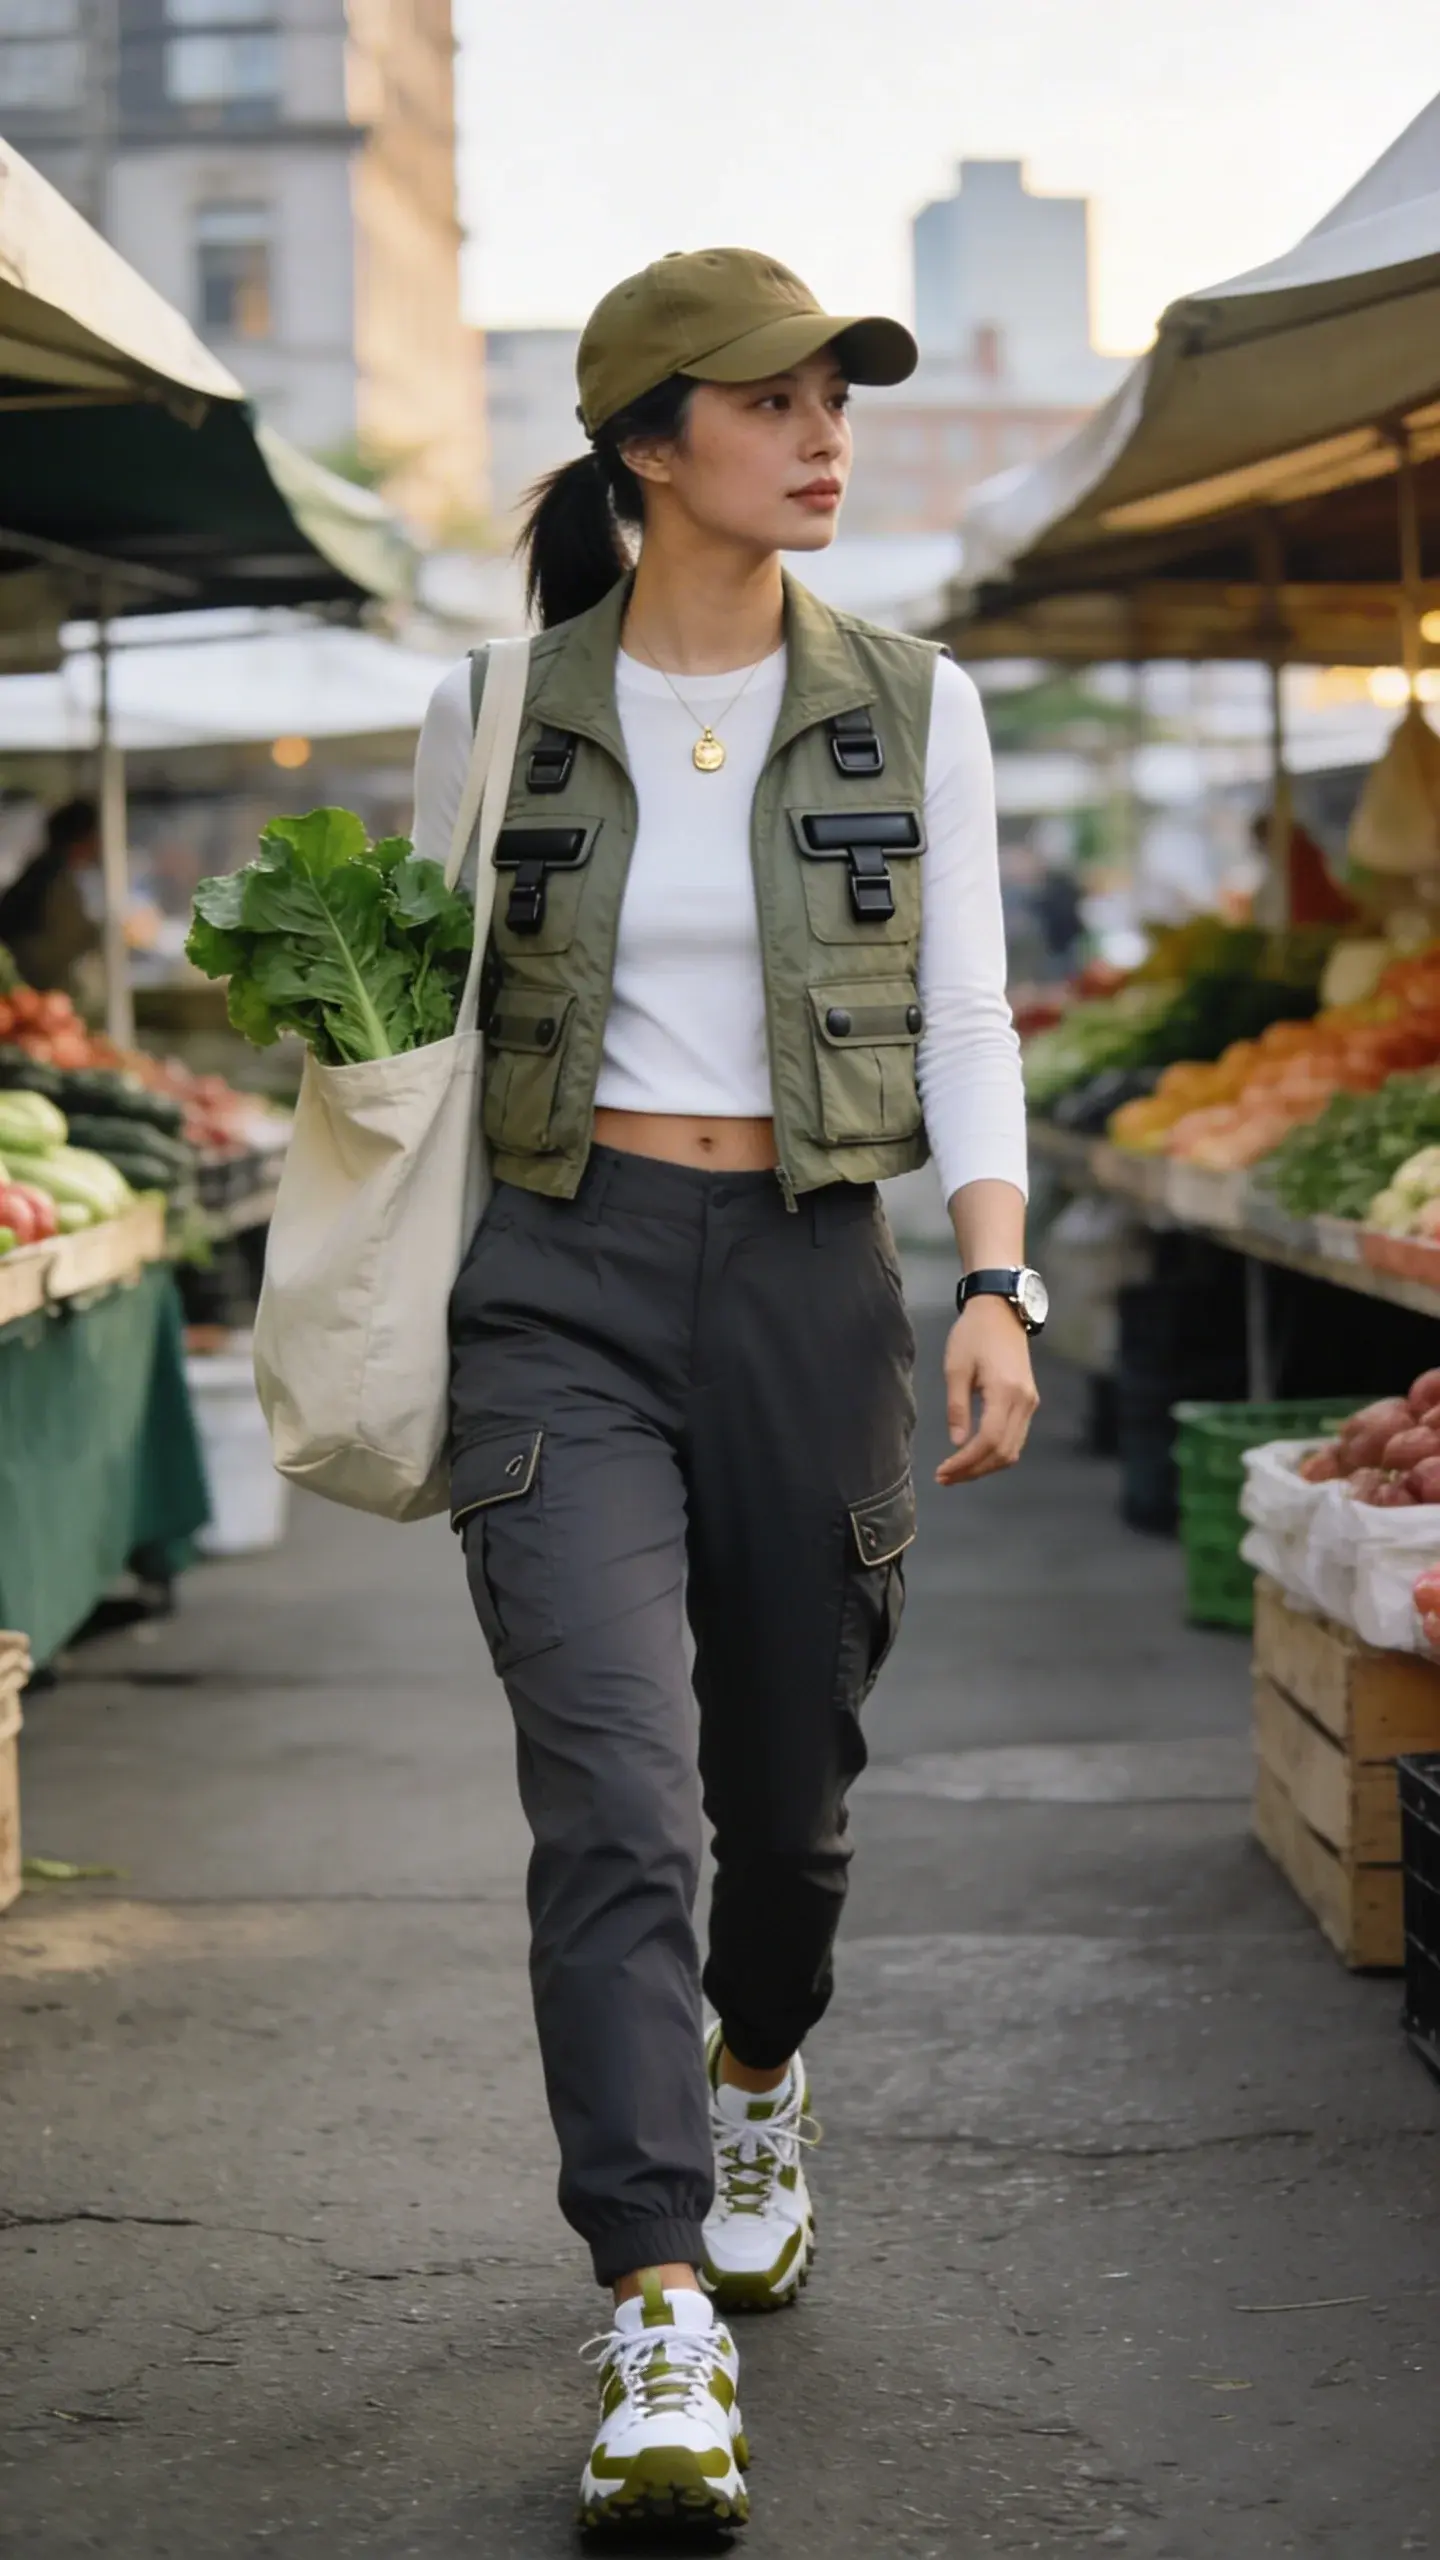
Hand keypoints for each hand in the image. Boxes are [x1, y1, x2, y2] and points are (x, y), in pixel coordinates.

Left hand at [936, 1298, 1039, 1486]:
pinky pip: (1015, 1437)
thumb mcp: (956, 1368)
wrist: (1000, 1310)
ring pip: (1013, 1449)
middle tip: (945, 1478)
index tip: (943, 1472)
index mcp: (1006, 1391)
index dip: (966, 1463)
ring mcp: (1030, 1402)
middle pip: (1004, 1452)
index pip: (989, 1440)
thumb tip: (958, 1443)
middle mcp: (1024, 1401)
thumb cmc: (973, 1334)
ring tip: (956, 1471)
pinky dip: (995, 1453)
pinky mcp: (1028, 1401)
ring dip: (985, 1466)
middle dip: (974, 1471)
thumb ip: (957, 1407)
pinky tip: (973, 1455)